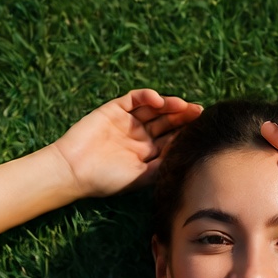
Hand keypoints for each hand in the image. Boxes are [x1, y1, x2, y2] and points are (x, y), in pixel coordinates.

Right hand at [53, 88, 202, 198]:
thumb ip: (162, 165)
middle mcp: (140, 137)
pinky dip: (146, 97)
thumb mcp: (141, 177)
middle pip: (167, 122)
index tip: (202, 129)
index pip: (172, 139)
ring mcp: (128, 122)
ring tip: (182, 105)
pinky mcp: (114, 110)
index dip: (187, 133)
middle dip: (183, 117)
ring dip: (169, 105)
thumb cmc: (107, 180)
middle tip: (198, 112)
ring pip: (154, 109)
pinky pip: (134, 99)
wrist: (75, 170)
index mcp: (148, 154)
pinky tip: (158, 100)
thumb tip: (186, 153)